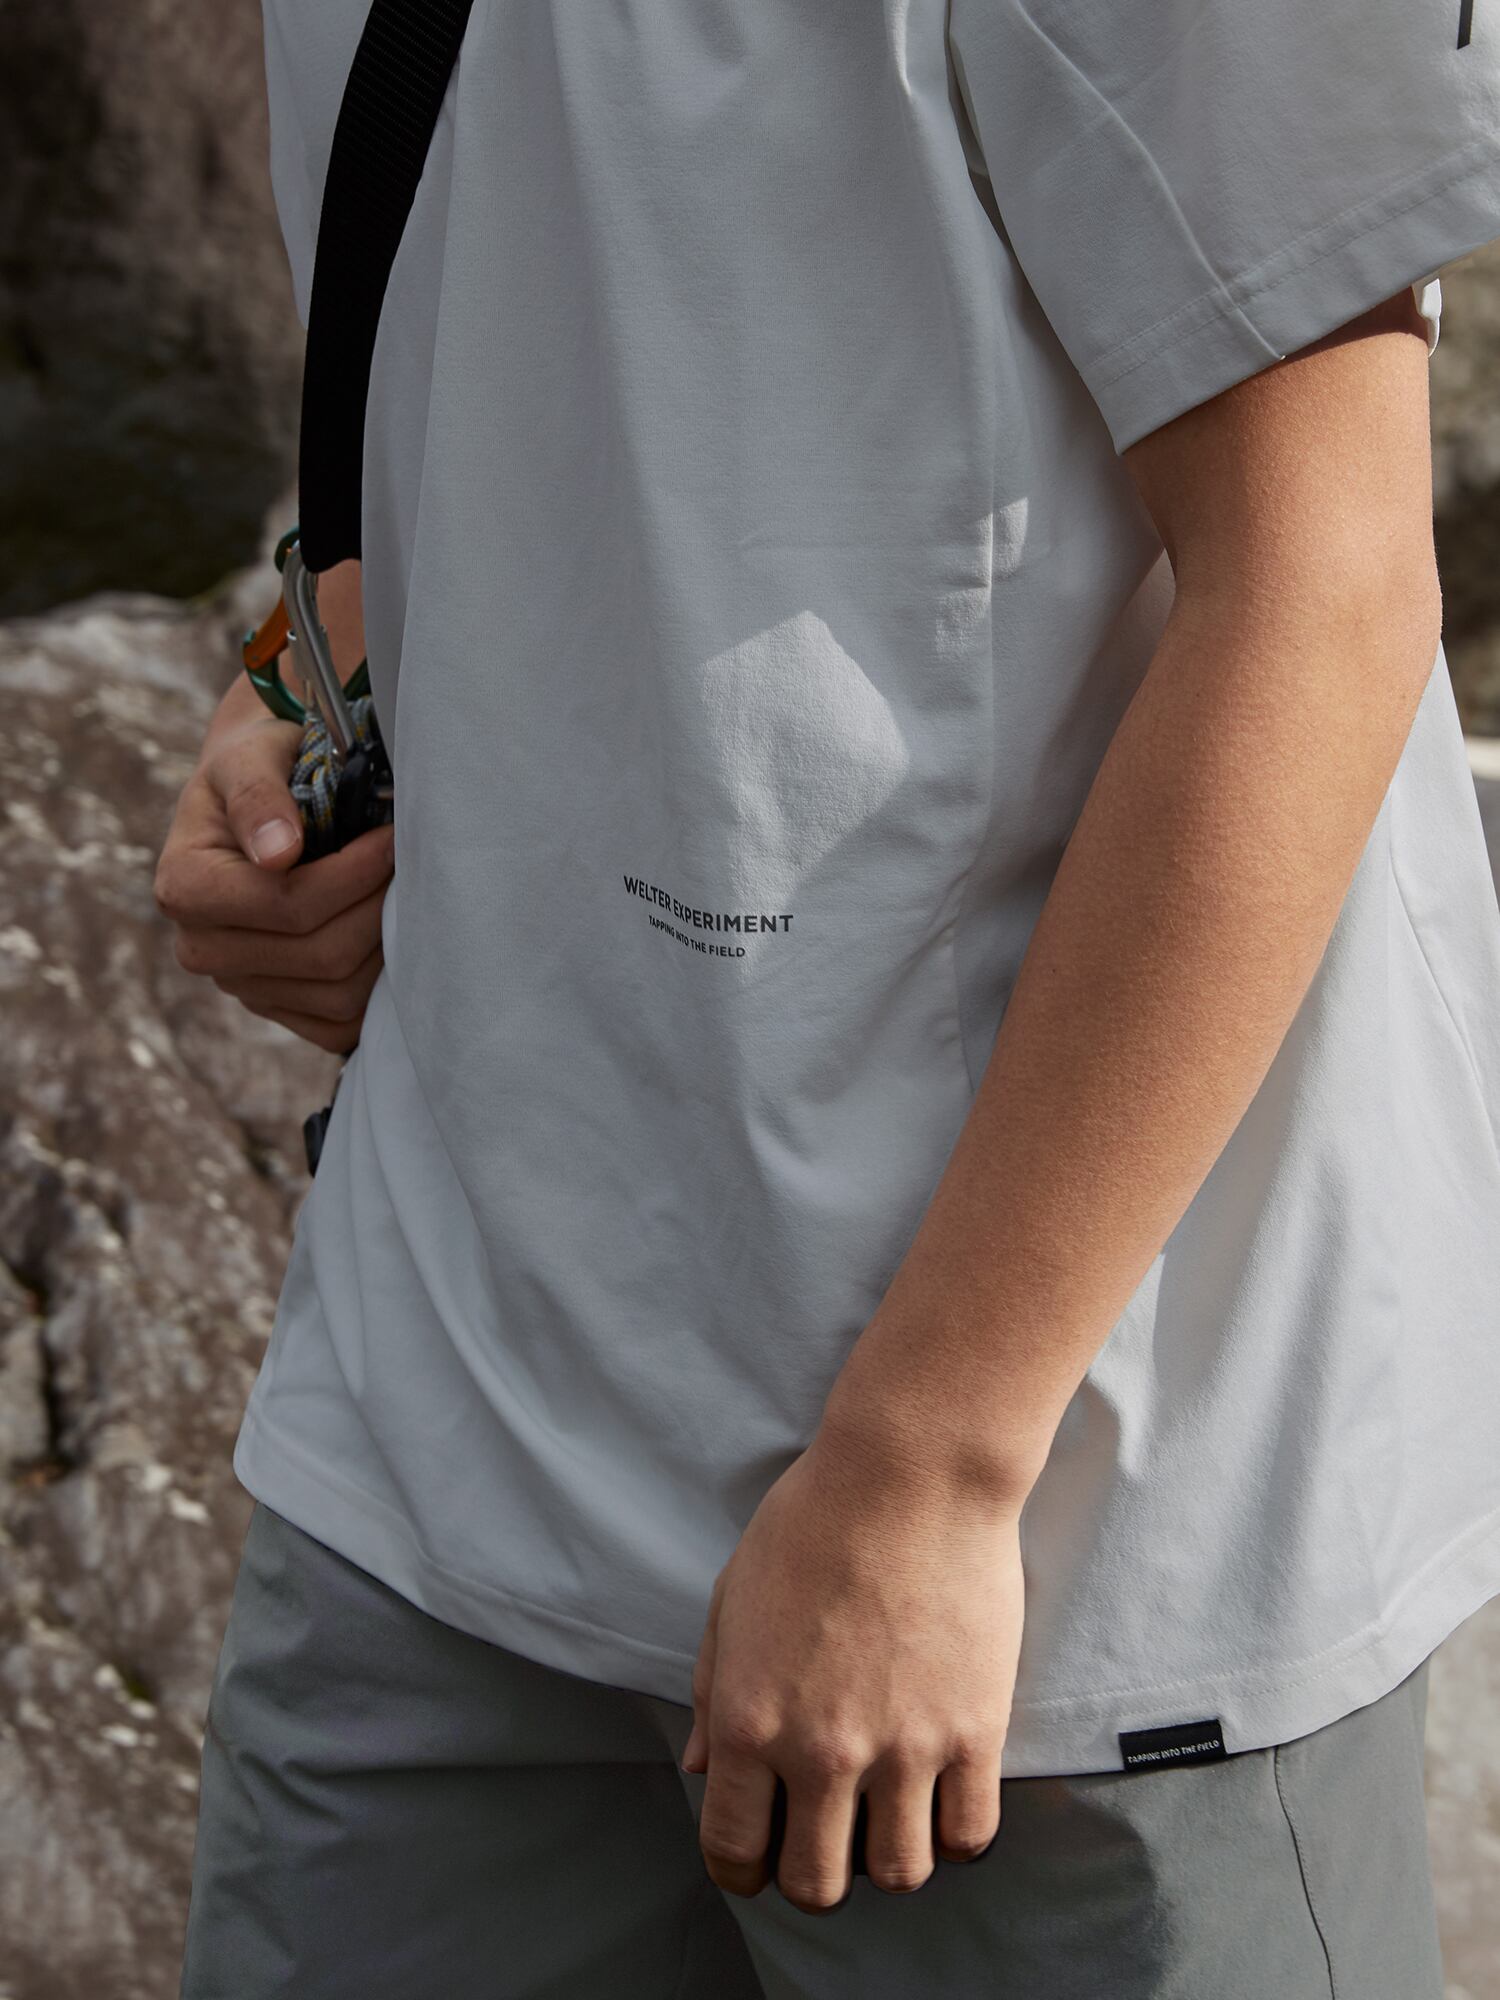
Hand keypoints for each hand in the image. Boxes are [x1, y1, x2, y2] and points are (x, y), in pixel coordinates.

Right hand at [154, 682, 394, 1054]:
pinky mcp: (276, 1008)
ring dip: (386, 945)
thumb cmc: (257, 768)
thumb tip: (278, 852)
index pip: (288, 905)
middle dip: (377, 907)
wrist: (257, 800)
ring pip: (338, 993)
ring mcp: (239, 986)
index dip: (354, 875)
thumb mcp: (248, 758)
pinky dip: (376, 988)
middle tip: (409, 866)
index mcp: (185, 888)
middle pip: (320, 956)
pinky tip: (389, 936)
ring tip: (401, 896)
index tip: (392, 839)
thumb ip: (257, 796)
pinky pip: (340, 1023)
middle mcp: (201, 948)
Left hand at [682, 1429, 1023, 1911]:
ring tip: (890, 1814)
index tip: (758, 1862)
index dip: (741, 1871)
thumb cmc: (813, 1521)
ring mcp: (903, 1747)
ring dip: (889, 1857)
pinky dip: (955, 1834)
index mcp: (750, 1720)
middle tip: (828, 1837)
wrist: (910, 1474)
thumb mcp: (733, 1597)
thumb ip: (714, 1691)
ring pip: (899, 1875)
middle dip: (815, 1874)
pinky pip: (970, 1835)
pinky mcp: (974, 1731)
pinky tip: (943, 1796)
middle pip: (817, 1884)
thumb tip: (701, 1768)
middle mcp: (821, 1750)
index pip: (733, 1850)